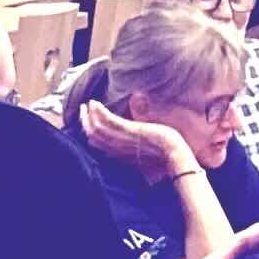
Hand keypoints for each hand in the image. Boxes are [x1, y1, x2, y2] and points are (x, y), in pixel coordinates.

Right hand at [74, 96, 190, 177]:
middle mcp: (117, 148)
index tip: (87, 119)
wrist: (175, 154)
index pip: (97, 143)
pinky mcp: (129, 131)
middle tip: (83, 109)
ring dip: (89, 115)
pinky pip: (107, 121)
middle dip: (85, 121)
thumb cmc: (164, 154)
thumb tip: (131, 131)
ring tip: (88, 104)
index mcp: (120, 153)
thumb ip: (134, 141)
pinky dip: (98, 112)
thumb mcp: (144, 148)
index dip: (89, 131)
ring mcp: (122, 140)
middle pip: (92, 135)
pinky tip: (95, 103)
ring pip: (95, 129)